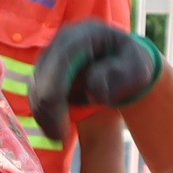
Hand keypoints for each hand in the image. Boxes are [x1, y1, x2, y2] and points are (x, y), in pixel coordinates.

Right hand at [29, 21, 161, 150]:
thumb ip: (120, 76)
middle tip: (59, 138)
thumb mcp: (137, 69)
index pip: (61, 62)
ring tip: (59, 135)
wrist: (124, 61)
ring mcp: (51, 53)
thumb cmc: (132, 65)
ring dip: (43, 114)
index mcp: (85, 35)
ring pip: (35, 86)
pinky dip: (43, 112)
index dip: (55, 95)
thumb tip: (93, 90)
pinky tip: (56, 127)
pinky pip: (36, 92)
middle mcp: (62, 40)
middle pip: (42, 76)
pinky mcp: (45, 68)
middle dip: (47, 111)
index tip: (63, 128)